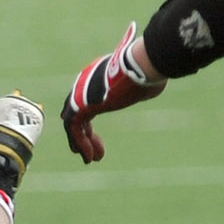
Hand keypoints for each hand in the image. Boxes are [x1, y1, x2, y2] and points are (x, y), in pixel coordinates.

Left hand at [61, 22, 165, 163]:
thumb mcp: (142, 78)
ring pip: (74, 123)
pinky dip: (81, 144)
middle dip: (86, 135)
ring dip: (82, 143)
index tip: (96, 138)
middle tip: (96, 153)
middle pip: (78, 114)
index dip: (89, 122)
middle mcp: (84, 83)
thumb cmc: (147, 68)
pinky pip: (74, 129)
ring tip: (91, 160)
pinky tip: (89, 158)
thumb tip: (149, 87)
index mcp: (97, 76)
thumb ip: (138, 86)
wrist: (139, 64)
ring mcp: (79, 94)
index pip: (86, 102)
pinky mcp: (80, 106)